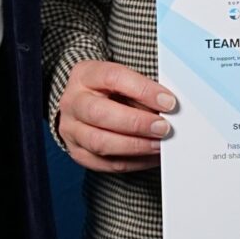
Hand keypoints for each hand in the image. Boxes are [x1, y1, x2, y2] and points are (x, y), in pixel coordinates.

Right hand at [55, 60, 175, 173]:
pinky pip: (105, 163)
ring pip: (100, 142)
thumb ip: (143, 91)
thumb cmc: (111, 90)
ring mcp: (71, 130)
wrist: (85, 104)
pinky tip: (150, 156)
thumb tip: (168, 107)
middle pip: (100, 113)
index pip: (113, 78)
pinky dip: (132, 162)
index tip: (168, 102)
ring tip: (159, 145)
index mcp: (85, 75)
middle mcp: (73, 102)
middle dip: (136, 123)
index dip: (143, 90)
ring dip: (135, 146)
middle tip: (163, 128)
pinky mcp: (78, 153)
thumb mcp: (123, 80)